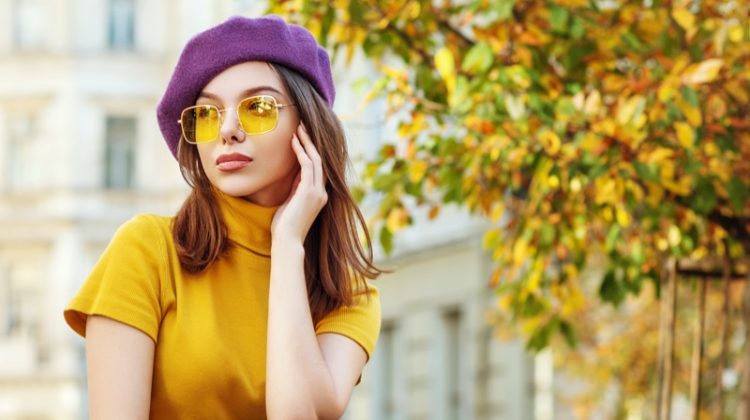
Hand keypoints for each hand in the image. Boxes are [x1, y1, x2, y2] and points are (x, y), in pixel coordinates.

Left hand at [271, 123, 327, 243]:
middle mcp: (322, 192)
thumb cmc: (284, 226)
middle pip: (320, 160)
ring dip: (306, 142)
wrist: (287, 241)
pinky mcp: (310, 191)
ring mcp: (318, 192)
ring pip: (316, 159)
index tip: (302, 137)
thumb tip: (294, 173)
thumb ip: (295, 188)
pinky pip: (308, 165)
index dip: (311, 151)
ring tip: (298, 128)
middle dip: (311, 141)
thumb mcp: (291, 202)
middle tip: (302, 125)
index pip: (318, 168)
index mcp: (319, 196)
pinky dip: (301, 152)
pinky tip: (293, 141)